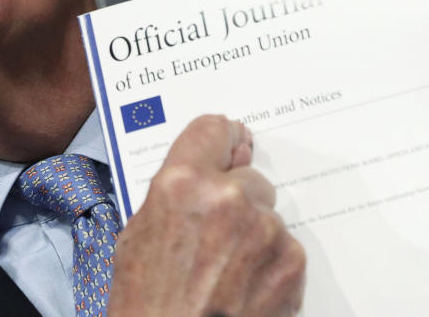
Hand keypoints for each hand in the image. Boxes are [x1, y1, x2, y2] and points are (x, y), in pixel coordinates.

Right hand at [107, 115, 305, 316]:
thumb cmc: (146, 306)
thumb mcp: (136, 238)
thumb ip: (172, 196)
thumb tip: (203, 175)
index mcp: (180, 185)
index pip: (213, 129)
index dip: (220, 140)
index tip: (229, 146)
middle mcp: (227, 198)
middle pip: (247, 176)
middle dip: (236, 201)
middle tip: (216, 239)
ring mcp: (265, 230)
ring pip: (268, 214)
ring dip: (254, 236)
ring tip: (226, 276)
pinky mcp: (291, 262)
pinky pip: (286, 247)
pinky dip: (271, 266)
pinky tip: (245, 291)